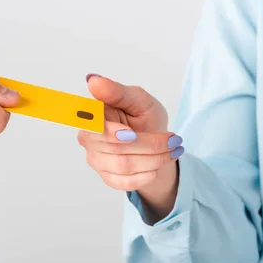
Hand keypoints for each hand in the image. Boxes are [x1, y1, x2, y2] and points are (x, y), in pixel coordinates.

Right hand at [78, 74, 183, 220]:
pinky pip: (124, 183)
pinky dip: (145, 176)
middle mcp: (88, 138)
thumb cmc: (144, 117)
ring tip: (172, 151)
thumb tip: (93, 80)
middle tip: (174, 140)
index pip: (93, 127)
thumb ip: (117, 92)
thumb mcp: (138, 99)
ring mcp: (96, 159)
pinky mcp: (106, 176)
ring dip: (153, 160)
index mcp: (93, 116)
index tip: (131, 133)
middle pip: (115, 148)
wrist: (154, 142)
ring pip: (123, 166)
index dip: (110, 132)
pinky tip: (156, 167)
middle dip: (149, 145)